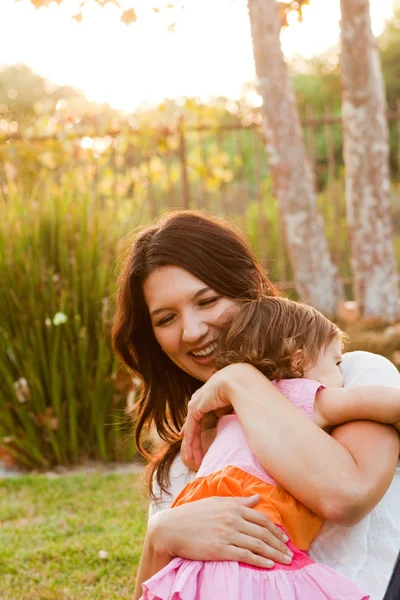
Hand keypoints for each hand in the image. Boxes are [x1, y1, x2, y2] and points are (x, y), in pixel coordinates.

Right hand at [148, 495, 292, 568]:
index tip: (284, 539)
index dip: (275, 530)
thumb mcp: (216, 502)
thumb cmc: (193, 514)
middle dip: (279, 544)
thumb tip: (257, 498)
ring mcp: (227, 534)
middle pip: (263, 533)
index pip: (261, 519)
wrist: (172, 528)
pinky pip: (245, 554)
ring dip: (274, 554)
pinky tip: (269, 565)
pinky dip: (260, 560)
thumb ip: (238, 501)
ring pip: (258, 544)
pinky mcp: (220, 549)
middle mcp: (232, 519)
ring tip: (285, 561)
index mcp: (232, 507)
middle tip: (290, 554)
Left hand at [181, 367, 235, 466]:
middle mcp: (202, 397)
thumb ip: (230, 412)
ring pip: (192, 428)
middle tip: (195, 456)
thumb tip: (237, 422)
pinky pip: (192, 428)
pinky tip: (190, 454)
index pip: (202, 414)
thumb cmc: (245, 389)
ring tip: (193, 461)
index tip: (197, 441)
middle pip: (195, 423)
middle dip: (194, 440)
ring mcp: (197, 402)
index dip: (198, 428)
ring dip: (192, 445)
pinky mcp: (195, 408)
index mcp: (212, 394)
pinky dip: (190, 442)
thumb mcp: (235, 403)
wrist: (240, 381)